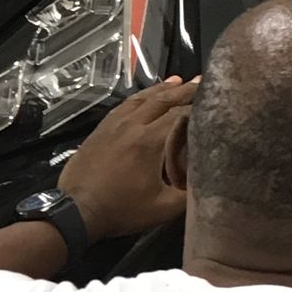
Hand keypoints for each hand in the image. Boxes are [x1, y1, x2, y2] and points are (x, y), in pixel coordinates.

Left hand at [58, 76, 197, 241]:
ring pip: (141, 99)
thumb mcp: (162, 209)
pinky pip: (123, 106)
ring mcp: (113, 125)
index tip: (214, 101)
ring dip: (161, 89)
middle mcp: (132, 125)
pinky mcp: (100, 129)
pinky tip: (144, 96)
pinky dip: (139, 97)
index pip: (180, 114)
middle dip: (184, 89)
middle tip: (201, 81)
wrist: (76, 211)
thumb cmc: (121, 210)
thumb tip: (209, 182)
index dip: (198, 107)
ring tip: (177, 81)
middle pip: (162, 99)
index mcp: (149, 140)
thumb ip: (189, 195)